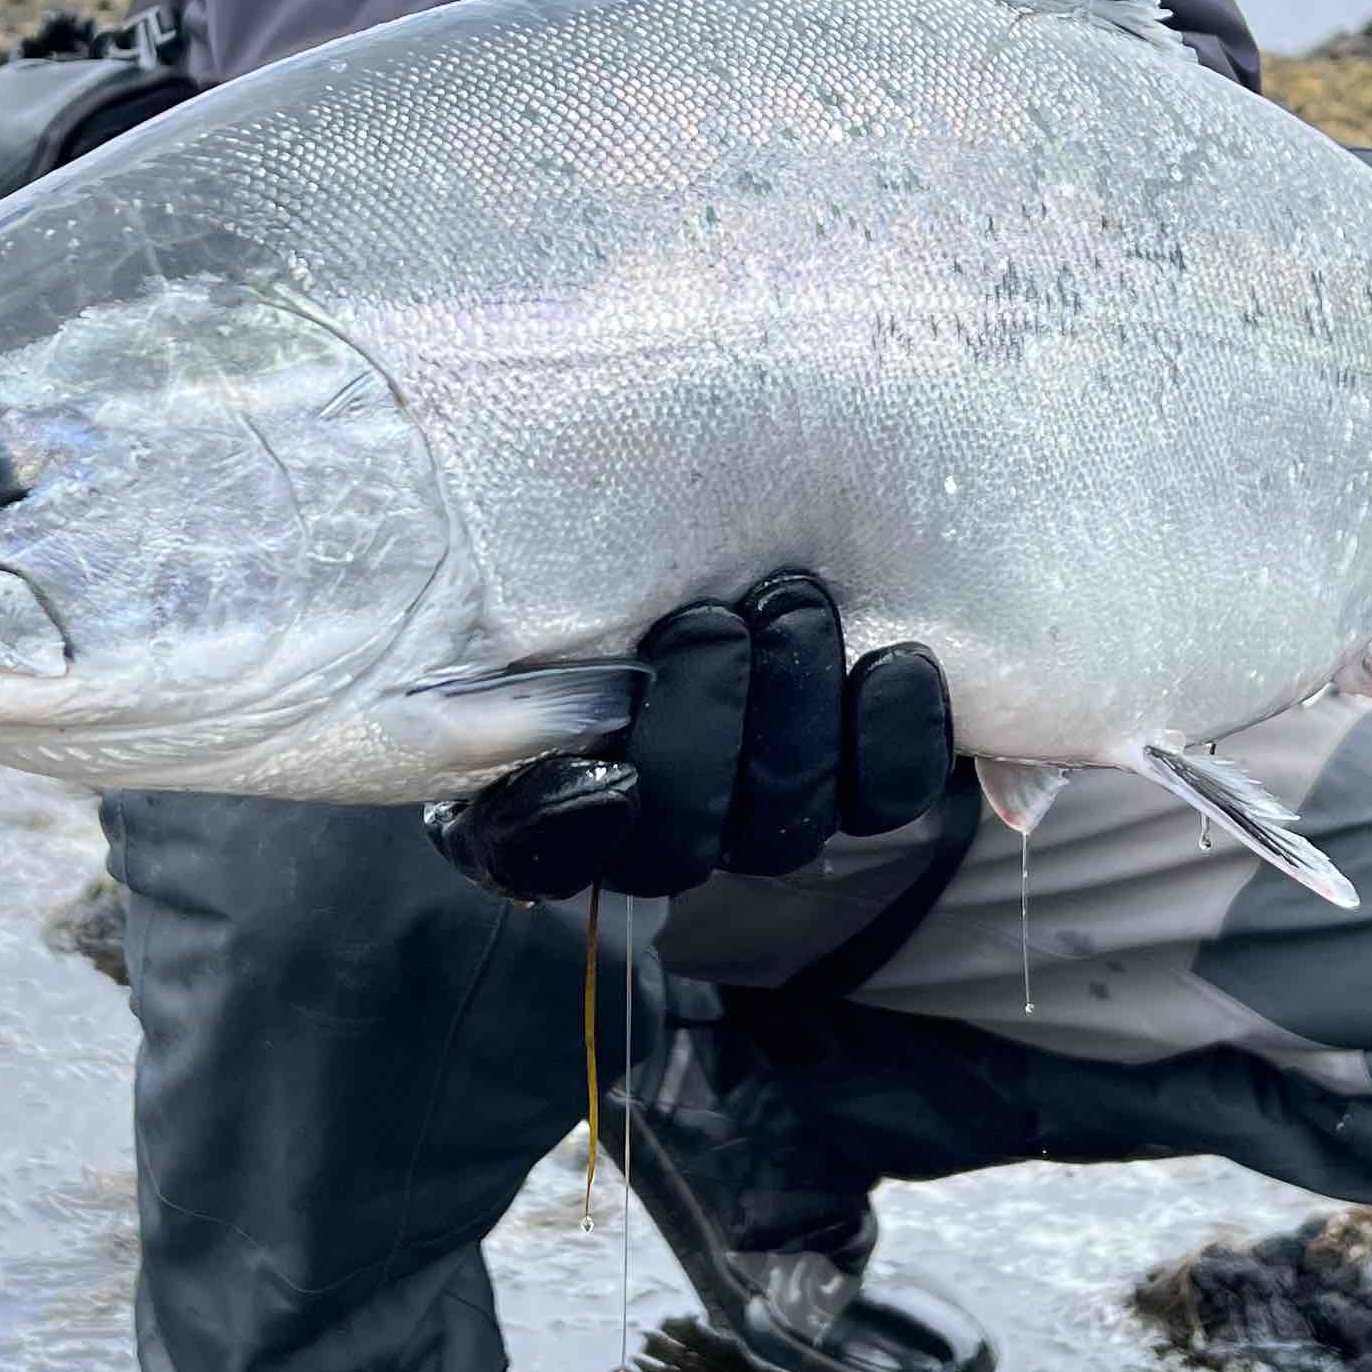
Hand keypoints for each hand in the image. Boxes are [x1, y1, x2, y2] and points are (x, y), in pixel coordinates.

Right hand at [425, 570, 954, 902]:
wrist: (670, 522)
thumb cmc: (559, 562)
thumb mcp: (491, 601)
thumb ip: (474, 657)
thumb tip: (529, 718)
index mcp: (529, 795)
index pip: (538, 849)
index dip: (571, 827)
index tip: (607, 769)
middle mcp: (648, 827)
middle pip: (684, 839)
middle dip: (708, 729)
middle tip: (719, 621)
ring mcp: (752, 807)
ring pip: (785, 820)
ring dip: (797, 717)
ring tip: (795, 609)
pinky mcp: (851, 773)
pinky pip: (886, 795)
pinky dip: (898, 735)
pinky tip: (895, 664)